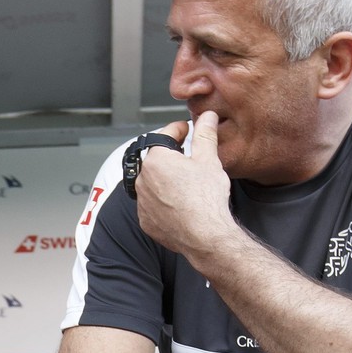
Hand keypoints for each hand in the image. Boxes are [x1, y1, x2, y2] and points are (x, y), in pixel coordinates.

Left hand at [134, 111, 237, 258]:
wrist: (204, 235)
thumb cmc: (206, 199)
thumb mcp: (209, 160)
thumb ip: (205, 135)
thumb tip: (207, 117)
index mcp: (155, 160)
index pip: (164, 135)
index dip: (178, 129)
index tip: (186, 129)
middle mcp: (143, 180)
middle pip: (157, 160)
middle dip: (171, 156)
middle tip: (189, 157)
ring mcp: (142, 203)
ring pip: (153, 183)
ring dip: (166, 180)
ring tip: (187, 184)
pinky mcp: (146, 221)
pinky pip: (153, 205)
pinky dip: (163, 201)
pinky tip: (180, 203)